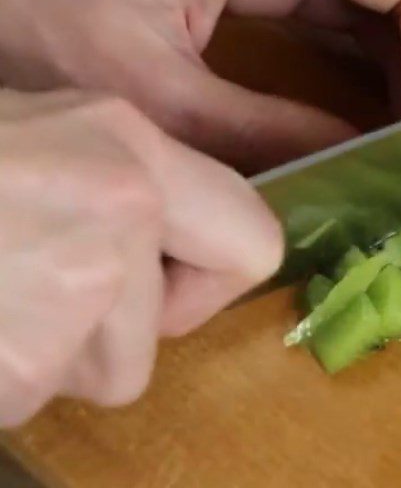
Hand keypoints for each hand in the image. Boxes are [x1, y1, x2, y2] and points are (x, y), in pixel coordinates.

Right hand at [0, 88, 281, 426]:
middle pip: (156, 336)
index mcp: (134, 156)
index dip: (214, 275)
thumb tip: (178, 245)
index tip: (168, 275)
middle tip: (39, 275)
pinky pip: (23, 394)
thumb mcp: (59, 127)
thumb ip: (132, 185)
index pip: (255, 244)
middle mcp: (116, 220)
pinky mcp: (8, 373)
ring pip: (86, 375)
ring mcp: (60, 301)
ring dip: (41, 348)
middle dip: (111, 328)